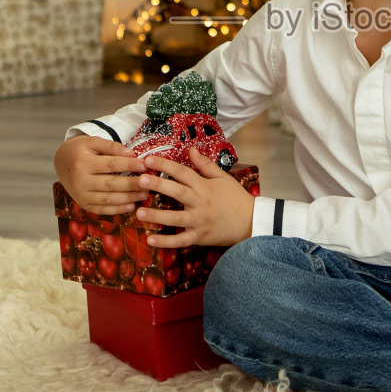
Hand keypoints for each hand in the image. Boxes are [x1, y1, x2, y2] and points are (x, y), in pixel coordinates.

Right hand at [53, 134, 143, 215]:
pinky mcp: (83, 204)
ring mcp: (81, 195)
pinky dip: (118, 209)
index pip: (110, 164)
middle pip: (111, 184)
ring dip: (128, 198)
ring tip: (144, 194)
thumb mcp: (93, 142)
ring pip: (108, 199)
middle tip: (150, 183)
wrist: (61, 162)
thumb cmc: (81, 150)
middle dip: (132, 184)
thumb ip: (112, 146)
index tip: (145, 165)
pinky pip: (102, 209)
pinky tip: (131, 206)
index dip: (129, 165)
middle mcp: (80, 181)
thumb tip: (131, 154)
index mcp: (83, 162)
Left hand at [136, 146, 254, 248]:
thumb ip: (205, 165)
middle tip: (139, 180)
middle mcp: (200, 202)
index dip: (164, 165)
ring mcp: (199, 221)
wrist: (252, 222)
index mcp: (204, 186)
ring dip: (157, 215)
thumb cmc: (237, 198)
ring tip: (139, 212)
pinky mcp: (199, 237)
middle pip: (176, 192)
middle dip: (157, 185)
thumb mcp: (223, 178)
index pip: (182, 172)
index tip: (148, 159)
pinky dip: (166, 242)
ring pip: (175, 218)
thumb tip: (190, 149)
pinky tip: (150, 240)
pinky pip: (181, 240)